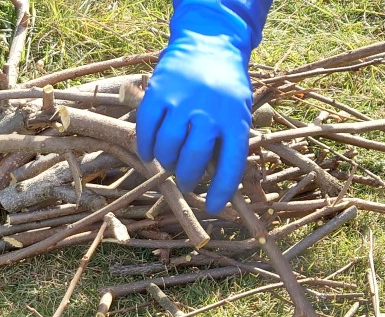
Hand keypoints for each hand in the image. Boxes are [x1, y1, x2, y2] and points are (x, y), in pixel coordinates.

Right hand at [136, 30, 252, 213]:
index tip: (212, 207)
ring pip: (168, 147)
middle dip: (188, 178)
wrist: (209, 42)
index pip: (231, 165)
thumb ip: (228, 142)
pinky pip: (146, 128)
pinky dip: (146, 146)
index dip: (221, 191)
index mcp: (236, 119)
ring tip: (169, 163)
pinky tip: (150, 152)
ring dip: (166, 162)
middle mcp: (209, 111)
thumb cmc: (226, 87)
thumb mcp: (239, 111)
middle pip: (194, 159)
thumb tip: (215, 183)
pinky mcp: (159, 91)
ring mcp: (182, 101)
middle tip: (186, 182)